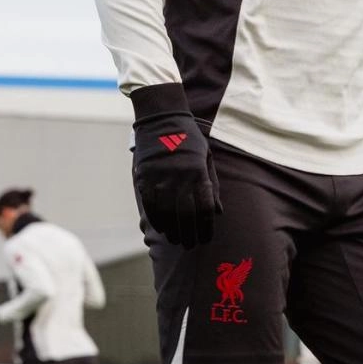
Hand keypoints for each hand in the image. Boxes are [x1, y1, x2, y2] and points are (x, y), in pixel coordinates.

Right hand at [130, 83, 220, 247]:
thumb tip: (218, 212)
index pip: (204, 209)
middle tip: (191, 245)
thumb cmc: (188, 138)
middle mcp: (180, 178)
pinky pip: (150, 206)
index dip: (206, 228)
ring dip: (173, 231)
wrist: (161, 118)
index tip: (206, 239)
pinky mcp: (144, 178)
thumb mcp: (207, 157)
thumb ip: (212, 185)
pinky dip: (156, 220)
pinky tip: (162, 228)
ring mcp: (160, 178)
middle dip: (190, 234)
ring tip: (177, 240)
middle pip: (186, 215)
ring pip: (167, 214)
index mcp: (198, 173)